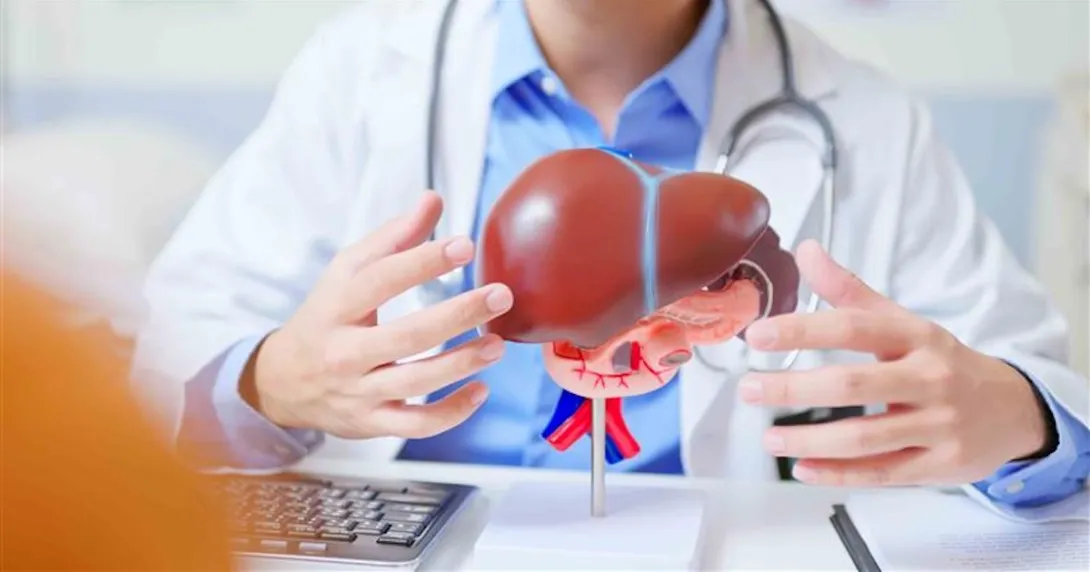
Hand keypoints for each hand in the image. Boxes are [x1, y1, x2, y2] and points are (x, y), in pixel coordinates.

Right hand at [249, 191, 512, 439]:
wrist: (280, 383)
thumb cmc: (325, 318)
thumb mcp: (346, 273)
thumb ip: (393, 238)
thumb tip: (433, 200)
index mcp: (338, 305)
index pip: (381, 280)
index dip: (423, 261)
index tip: (464, 246)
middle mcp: (346, 351)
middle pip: (406, 336)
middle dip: (457, 315)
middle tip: (500, 295)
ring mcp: (359, 391)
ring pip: (415, 383)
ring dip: (461, 363)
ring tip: (497, 343)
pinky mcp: (372, 423)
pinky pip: (416, 425)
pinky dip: (452, 413)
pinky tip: (481, 390)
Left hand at [738, 239, 1051, 486]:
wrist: (1013, 409)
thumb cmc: (942, 361)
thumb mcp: (902, 322)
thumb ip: (850, 291)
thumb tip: (806, 250)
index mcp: (916, 336)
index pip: (854, 328)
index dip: (803, 330)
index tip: (758, 336)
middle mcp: (928, 378)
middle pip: (852, 385)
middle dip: (793, 389)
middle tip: (749, 389)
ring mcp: (937, 425)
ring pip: (864, 437)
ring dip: (810, 439)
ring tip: (768, 438)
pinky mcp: (940, 465)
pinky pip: (882, 473)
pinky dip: (839, 474)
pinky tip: (803, 469)